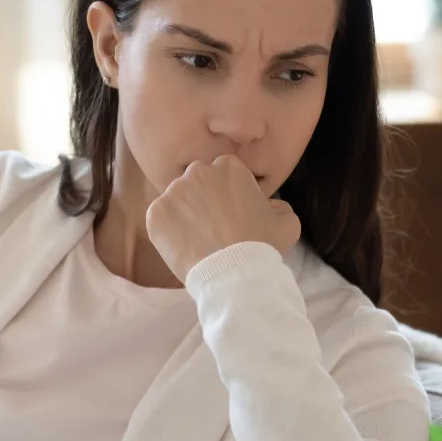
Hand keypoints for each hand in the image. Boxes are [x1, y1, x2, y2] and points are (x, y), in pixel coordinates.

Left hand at [145, 155, 300, 282]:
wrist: (232, 273)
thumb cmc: (261, 246)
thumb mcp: (286, 222)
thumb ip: (277, 205)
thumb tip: (267, 205)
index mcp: (229, 167)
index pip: (223, 174)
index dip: (227, 194)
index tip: (230, 213)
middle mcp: (198, 172)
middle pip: (197, 182)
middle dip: (203, 198)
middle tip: (212, 225)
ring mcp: (173, 192)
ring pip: (177, 200)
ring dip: (184, 214)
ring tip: (197, 238)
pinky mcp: (155, 213)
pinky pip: (160, 218)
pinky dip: (168, 230)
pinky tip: (183, 246)